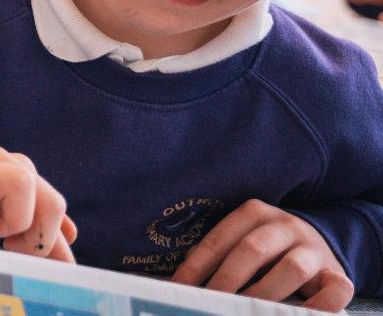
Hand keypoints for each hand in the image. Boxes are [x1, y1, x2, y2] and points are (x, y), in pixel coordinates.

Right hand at [0, 144, 76, 261]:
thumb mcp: (7, 227)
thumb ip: (39, 237)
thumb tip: (71, 255)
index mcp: (24, 176)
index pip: (55, 204)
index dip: (47, 235)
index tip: (25, 252)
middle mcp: (6, 163)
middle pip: (49, 197)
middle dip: (37, 234)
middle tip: (11, 247)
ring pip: (22, 180)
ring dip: (14, 216)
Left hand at [172, 199, 351, 310]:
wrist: (318, 243)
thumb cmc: (268, 248)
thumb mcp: (242, 240)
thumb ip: (219, 255)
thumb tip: (184, 281)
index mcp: (253, 213)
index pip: (219, 240)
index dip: (197, 266)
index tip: (180, 288)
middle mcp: (284, 225)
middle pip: (252, 250)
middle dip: (228, 279)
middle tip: (211, 301)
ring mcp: (312, 247)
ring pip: (291, 267)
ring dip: (266, 292)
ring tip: (246, 309)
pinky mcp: (337, 271)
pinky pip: (336, 287)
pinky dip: (322, 303)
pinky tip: (301, 314)